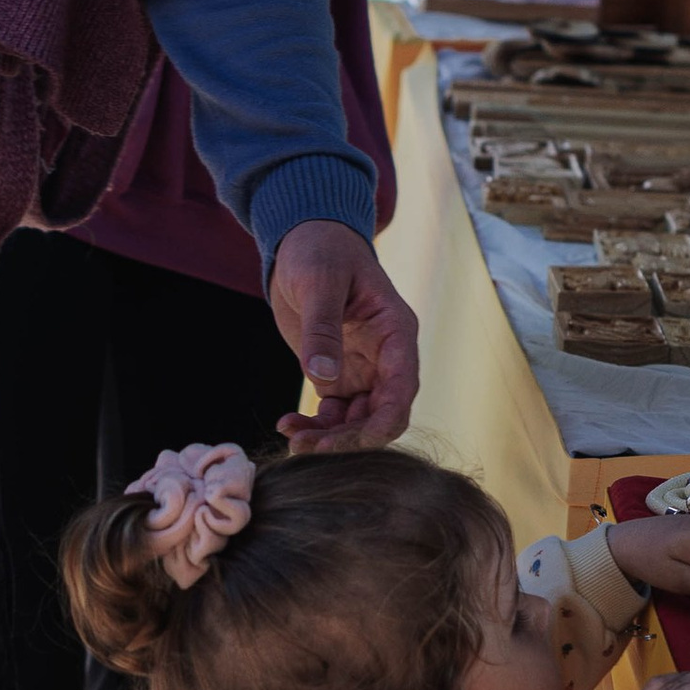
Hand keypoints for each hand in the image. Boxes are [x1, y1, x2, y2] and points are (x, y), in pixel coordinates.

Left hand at [267, 220, 420, 447]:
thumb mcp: (319, 282)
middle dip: (347, 439)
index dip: (378, 424)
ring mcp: (364, 370)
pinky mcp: (339, 376)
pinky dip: (314, 427)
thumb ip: (322, 328)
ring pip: (357, 422)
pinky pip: (334, 415)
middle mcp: (387, 358)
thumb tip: (323, 378)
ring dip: (328, 438)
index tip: (343, 442)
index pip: (401, 390)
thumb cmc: (320, 250)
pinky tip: (288, 424)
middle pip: (380, 416)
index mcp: (396, 333)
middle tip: (305, 448)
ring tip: (291, 437)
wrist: (304, 240)